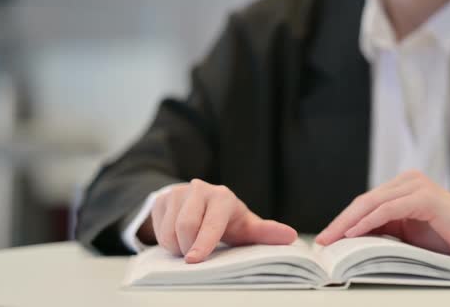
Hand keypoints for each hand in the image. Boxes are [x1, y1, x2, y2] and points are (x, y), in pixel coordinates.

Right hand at [150, 179, 296, 262]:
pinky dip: (165, 240)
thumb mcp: (246, 227)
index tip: (195, 260)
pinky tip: (177, 237)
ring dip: (176, 246)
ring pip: (169, 229)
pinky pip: (157, 228)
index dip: (203, 242)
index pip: (211, 222)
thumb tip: (292, 236)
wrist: (201, 206)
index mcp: (222, 196)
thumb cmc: (228, 221)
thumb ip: (266, 233)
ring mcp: (178, 191)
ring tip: (189, 245)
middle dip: (188, 247)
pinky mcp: (161, 198)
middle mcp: (199, 188)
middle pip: (185, 225)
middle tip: (196, 255)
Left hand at [315, 170, 449, 259]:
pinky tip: (354, 233)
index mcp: (402, 188)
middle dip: (340, 223)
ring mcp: (415, 186)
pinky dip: (369, 222)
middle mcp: (406, 182)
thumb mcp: (411, 235)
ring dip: (349, 223)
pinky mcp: (424, 197)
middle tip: (322, 241)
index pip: (365, 204)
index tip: (327, 239)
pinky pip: (389, 209)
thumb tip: (354, 241)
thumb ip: (387, 230)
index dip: (343, 221)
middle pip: (364, 202)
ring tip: (332, 240)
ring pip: (372, 204)